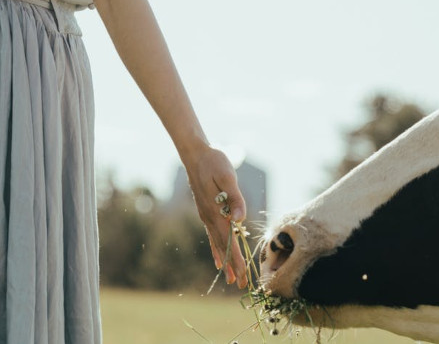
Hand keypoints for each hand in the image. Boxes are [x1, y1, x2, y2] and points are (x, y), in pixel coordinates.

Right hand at [184, 146, 247, 287]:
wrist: (196, 154)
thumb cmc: (214, 162)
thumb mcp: (227, 176)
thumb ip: (235, 198)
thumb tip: (240, 219)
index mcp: (216, 211)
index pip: (228, 240)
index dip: (236, 259)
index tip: (242, 275)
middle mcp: (209, 217)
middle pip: (223, 246)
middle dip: (232, 266)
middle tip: (239, 285)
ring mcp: (206, 215)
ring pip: (217, 243)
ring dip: (225, 262)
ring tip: (230, 278)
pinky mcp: (205, 212)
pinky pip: (212, 235)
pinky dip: (216, 249)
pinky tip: (218, 260)